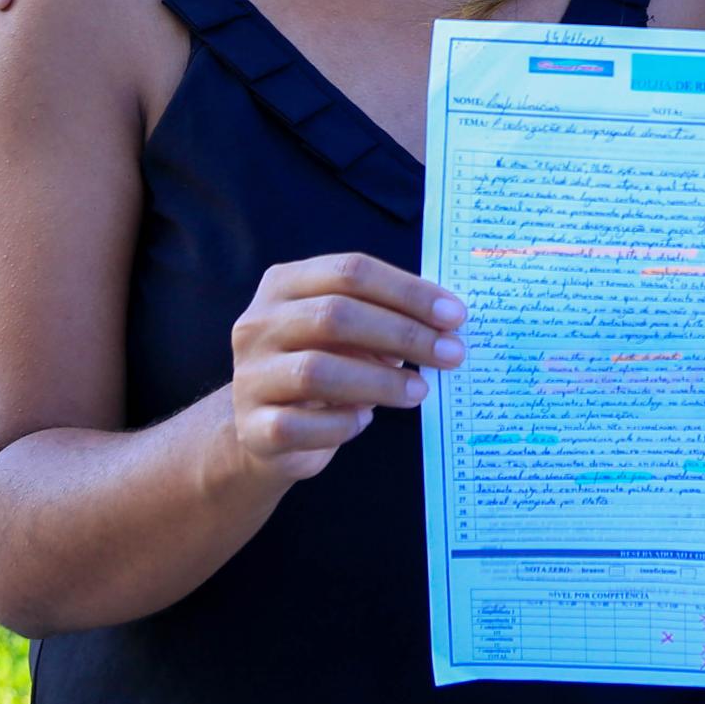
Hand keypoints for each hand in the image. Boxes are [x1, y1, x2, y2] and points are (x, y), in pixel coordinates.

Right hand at [228, 253, 468, 487]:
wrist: (264, 432)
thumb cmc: (322, 366)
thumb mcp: (347, 334)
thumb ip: (385, 319)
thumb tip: (446, 325)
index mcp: (284, 284)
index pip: (350, 271)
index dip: (407, 291)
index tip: (455, 315)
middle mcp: (258, 324)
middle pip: (335, 315)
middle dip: (403, 333)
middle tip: (451, 353)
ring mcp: (250, 376)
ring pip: (317, 371)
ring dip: (381, 381)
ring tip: (420, 390)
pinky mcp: (253, 427)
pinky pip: (302, 425)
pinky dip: (342, 424)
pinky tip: (364, 419)